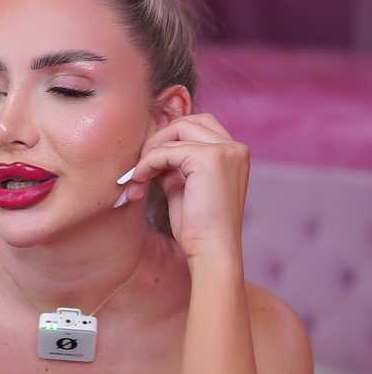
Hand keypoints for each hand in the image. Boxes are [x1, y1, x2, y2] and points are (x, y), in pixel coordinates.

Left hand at [115, 113, 250, 262]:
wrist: (212, 252)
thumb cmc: (199, 228)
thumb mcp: (184, 188)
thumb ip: (173, 167)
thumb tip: (153, 154)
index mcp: (234, 154)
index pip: (197, 126)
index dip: (169, 140)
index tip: (149, 165)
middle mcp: (235, 148)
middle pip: (187, 122)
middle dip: (159, 140)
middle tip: (140, 167)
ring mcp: (225, 150)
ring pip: (175, 131)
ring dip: (150, 152)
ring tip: (138, 178)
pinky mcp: (209, 158)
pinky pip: (166, 150)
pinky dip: (147, 163)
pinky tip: (140, 181)